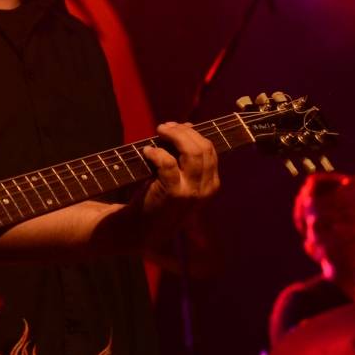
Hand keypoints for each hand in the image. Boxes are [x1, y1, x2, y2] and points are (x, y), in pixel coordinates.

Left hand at [139, 122, 219, 239]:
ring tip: (159, 131)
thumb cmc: (159, 198)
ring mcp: (192, 192)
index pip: (210, 150)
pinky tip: (147, 151)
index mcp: (211, 184)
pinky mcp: (174, 193)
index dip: (192, 133)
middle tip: (164, 127)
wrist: (143, 228)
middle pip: (203, 148)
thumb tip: (188, 126)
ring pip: (192, 152)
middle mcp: (206, 188)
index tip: (175, 126)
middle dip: (183, 131)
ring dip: (174, 136)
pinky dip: (156, 152)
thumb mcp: (179, 178)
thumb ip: (184, 156)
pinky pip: (169, 163)